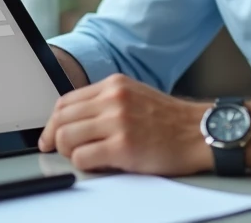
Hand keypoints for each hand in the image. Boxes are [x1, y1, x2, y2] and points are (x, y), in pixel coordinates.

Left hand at [38, 74, 211, 174]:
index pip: (65, 101)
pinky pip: (82, 158)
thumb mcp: (134, 96)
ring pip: (66, 138)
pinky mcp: (123, 146)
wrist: (199, 132)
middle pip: (60, 119)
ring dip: (69, 153)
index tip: (51, 136)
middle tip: (60, 151)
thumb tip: (73, 120)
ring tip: (86, 157)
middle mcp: (113, 99)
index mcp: (113, 85)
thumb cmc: (170, 121)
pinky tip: (100, 164)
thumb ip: (105, 102)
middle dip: (55, 139)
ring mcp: (118, 122)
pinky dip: (84, 165)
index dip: (52, 122)